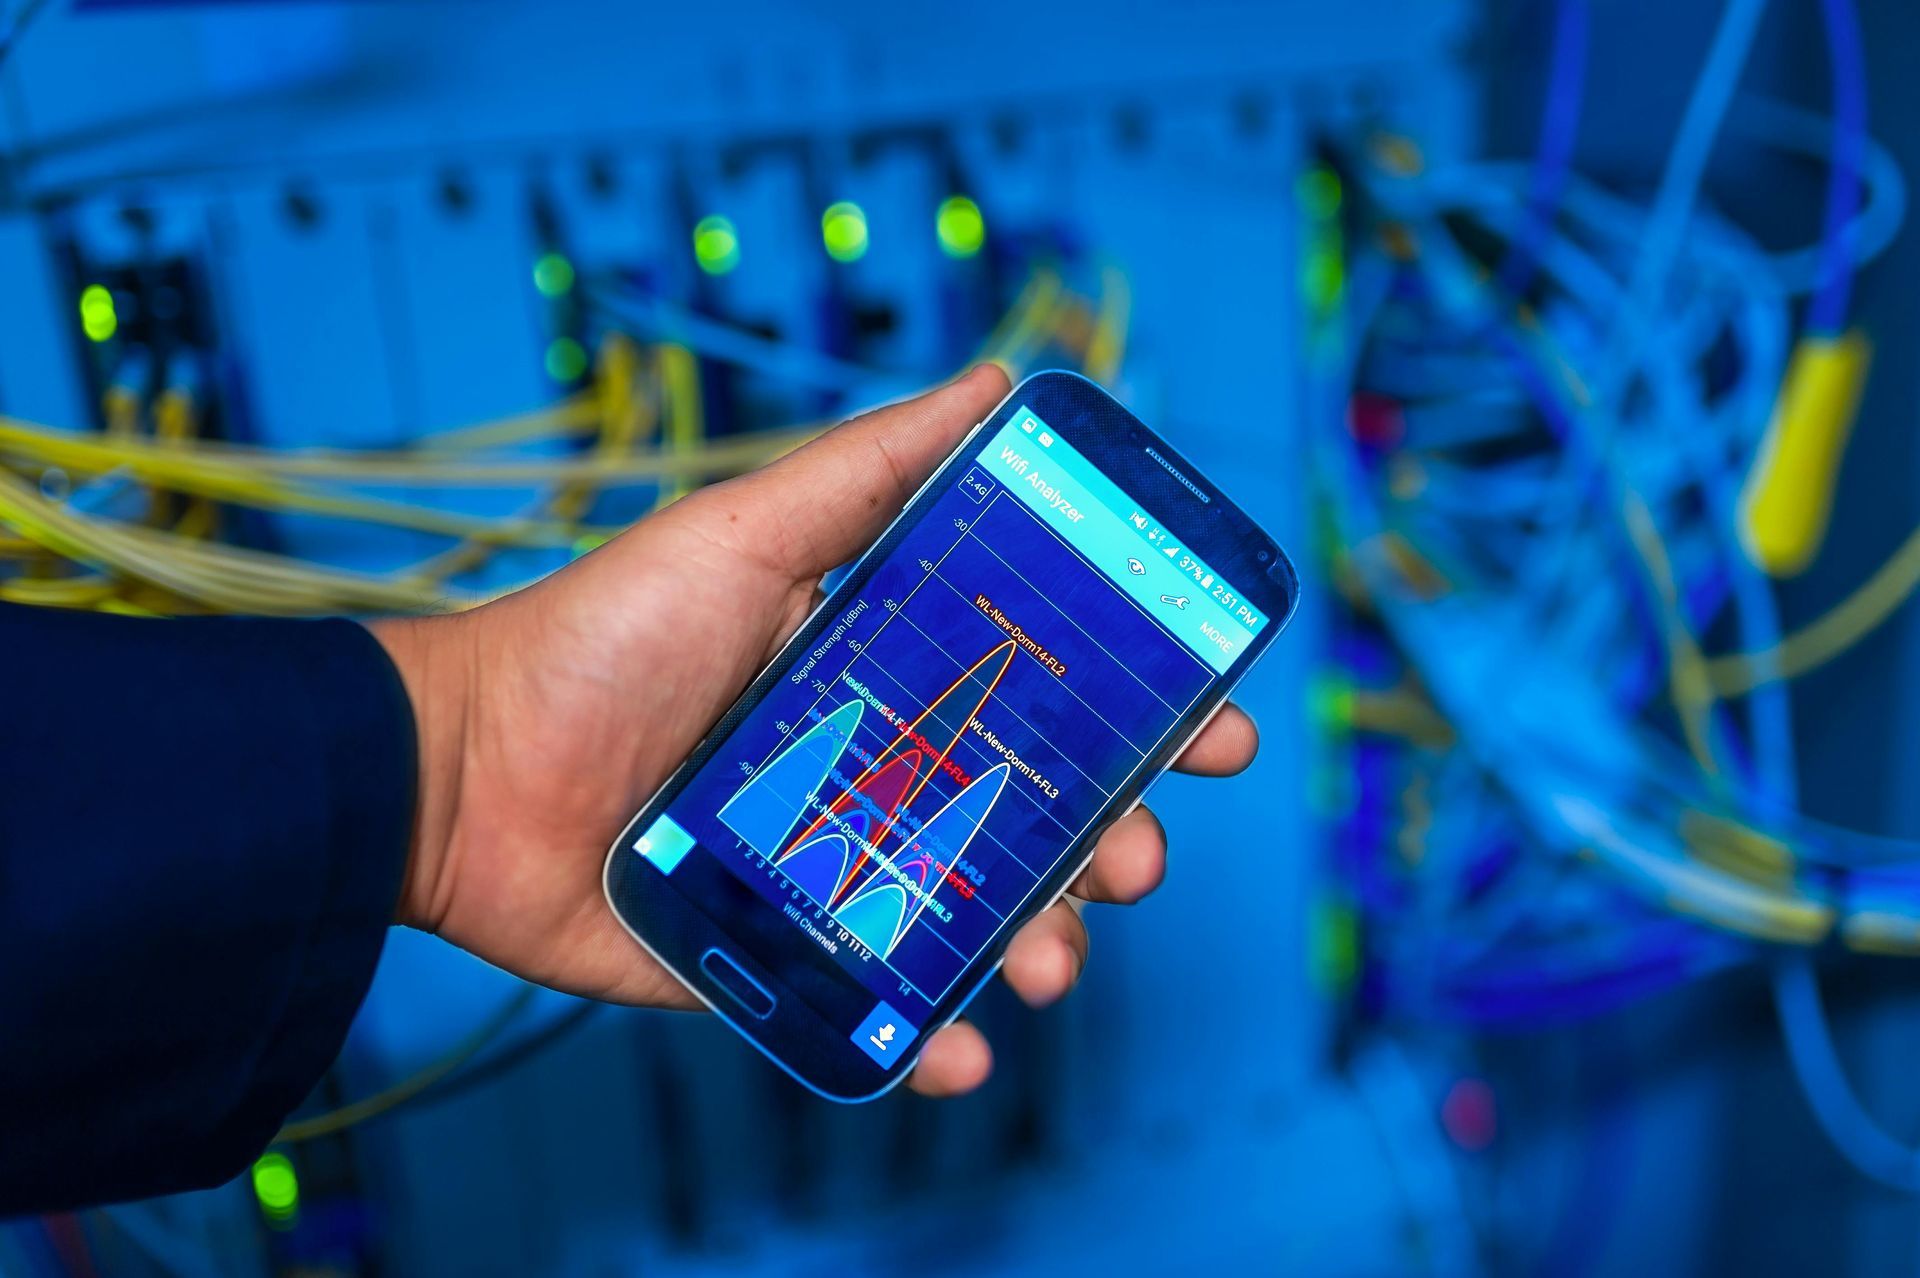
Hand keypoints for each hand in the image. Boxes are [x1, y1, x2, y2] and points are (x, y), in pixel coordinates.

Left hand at [371, 365, 1258, 1096]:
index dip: (1146, 718)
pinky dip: (932, 1043)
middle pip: (1041, 820)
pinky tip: (956, 1052)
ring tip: (1045, 961)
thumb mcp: (744, 534)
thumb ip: (870, 470)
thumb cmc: (599, 640)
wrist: (461, 775)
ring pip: (981, 919)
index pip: (1051, 699)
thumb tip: (999, 380)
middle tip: (1135, 856)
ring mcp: (839, 871)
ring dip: (1043, 946)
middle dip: (1116, 843)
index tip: (1218, 731)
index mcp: (896, 674)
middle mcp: (885, 773)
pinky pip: (880, 1010)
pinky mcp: (782, 959)